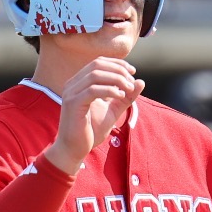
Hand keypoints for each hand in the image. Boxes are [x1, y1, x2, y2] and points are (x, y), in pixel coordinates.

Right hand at [44, 57, 142, 174]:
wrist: (75, 149)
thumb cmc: (91, 130)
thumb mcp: (113, 111)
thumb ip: (126, 97)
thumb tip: (141, 81)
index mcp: (79, 82)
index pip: (98, 62)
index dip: (117, 63)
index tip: (133, 71)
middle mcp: (72, 84)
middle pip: (97, 64)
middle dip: (118, 70)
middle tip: (131, 82)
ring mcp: (71, 93)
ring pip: (95, 74)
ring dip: (116, 79)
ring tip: (128, 89)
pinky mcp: (72, 103)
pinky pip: (92, 90)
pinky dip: (109, 90)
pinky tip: (120, 96)